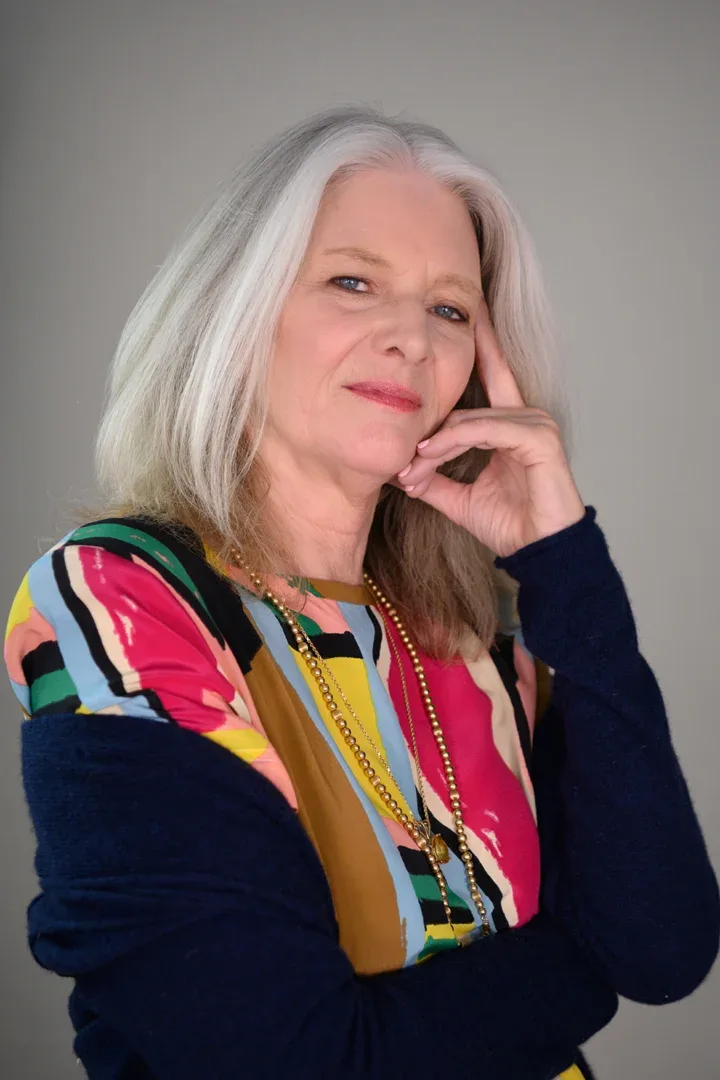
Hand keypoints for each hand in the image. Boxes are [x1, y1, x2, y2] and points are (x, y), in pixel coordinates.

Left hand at [393, 297, 585, 559]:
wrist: (540, 555)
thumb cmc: (510, 525)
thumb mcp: (458, 498)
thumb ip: (433, 478)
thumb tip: (399, 468)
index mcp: (510, 425)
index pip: (492, 373)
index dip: (480, 342)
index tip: (464, 312)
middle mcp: (526, 417)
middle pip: (463, 411)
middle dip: (429, 436)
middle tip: (403, 466)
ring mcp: (536, 425)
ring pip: (469, 421)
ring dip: (437, 446)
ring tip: (413, 470)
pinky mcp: (540, 439)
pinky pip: (487, 430)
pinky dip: (456, 441)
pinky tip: (434, 453)